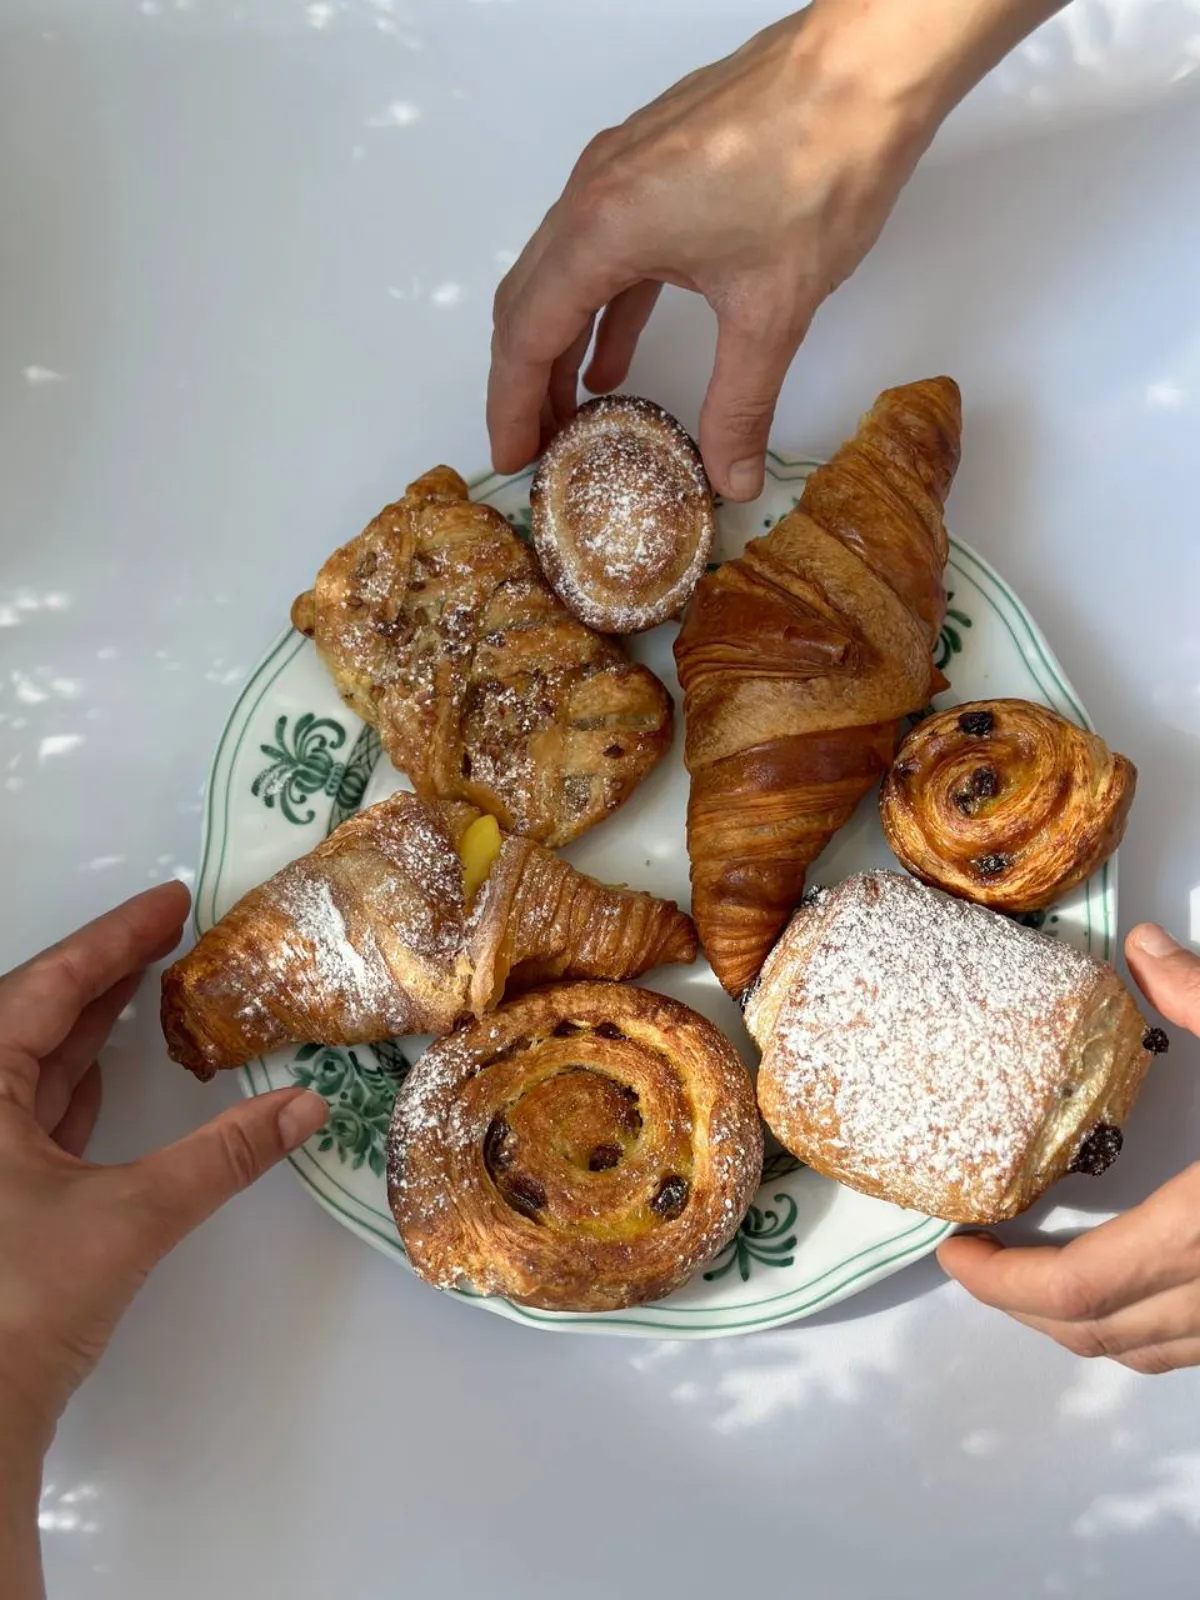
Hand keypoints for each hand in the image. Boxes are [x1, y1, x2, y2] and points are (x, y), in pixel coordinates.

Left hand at [0, 883, 326, 1451]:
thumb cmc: (19, 1306)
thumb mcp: (130, 1217)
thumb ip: (221, 1157)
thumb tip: (305, 1108)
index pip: (45, 987)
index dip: (112, 938)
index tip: (169, 901)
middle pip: (30, 1017)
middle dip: (102, 973)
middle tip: (169, 933)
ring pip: (26, 1066)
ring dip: (86, 1027)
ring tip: (149, 987)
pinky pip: (26, 1112)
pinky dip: (71, 1084)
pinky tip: (105, 1074)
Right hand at [488, 0, 1061, 499]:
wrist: (867, 66)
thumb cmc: (819, 166)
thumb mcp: (773, 309)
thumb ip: (742, 404)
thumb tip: (731, 480)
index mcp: (605, 229)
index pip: (528, 333)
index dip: (512, 404)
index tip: (511, 456)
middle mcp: (595, 193)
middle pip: (529, 301)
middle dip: (525, 381)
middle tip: (535, 446)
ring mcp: (621, 171)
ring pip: (563, 272)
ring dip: (560, 343)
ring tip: (569, 411)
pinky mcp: (654, 163)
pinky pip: (603, 246)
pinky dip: (600, 306)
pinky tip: (614, 355)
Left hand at [940, 924, 1199, 1374]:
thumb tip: (1143, 947)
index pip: (1078, 1288)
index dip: (1001, 1283)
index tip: (956, 1248)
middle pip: (1097, 1335)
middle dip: (1021, 1306)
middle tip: (978, 1260)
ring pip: (1149, 1355)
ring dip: (1078, 1322)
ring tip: (1033, 1268)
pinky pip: (1197, 1349)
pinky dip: (1143, 1325)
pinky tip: (1130, 1277)